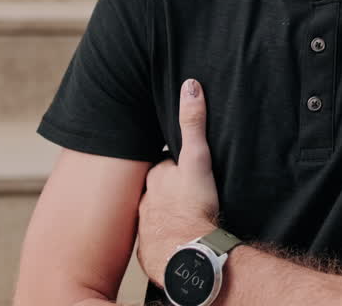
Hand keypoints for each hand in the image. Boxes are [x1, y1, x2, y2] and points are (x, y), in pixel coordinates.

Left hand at [137, 79, 220, 285]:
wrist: (189, 255)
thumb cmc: (194, 207)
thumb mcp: (197, 160)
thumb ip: (193, 124)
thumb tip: (190, 85)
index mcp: (155, 179)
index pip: (164, 166)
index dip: (177, 167)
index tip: (189, 171)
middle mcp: (144, 202)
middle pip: (158, 190)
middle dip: (169, 191)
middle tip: (189, 195)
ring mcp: (144, 229)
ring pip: (156, 216)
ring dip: (168, 216)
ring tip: (187, 218)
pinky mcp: (149, 252)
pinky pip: (157, 242)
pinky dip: (167, 239)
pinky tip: (180, 241)